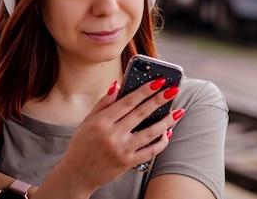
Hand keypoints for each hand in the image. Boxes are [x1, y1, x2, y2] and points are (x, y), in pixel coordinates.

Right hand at [35, 79, 183, 198]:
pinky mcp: (128, 163)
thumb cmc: (82, 144)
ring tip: (179, 111)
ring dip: (167, 121)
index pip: (128, 101)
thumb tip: (118, 84)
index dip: (145, 90)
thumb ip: (104, 102)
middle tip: (174, 90)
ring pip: (150, 132)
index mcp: (101, 121)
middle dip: (160, 100)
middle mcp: (112, 135)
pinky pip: (150, 151)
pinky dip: (161, 142)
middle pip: (141, 113)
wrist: (77, 174)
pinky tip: (168, 133)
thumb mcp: (87, 120)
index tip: (159, 81)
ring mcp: (121, 150)